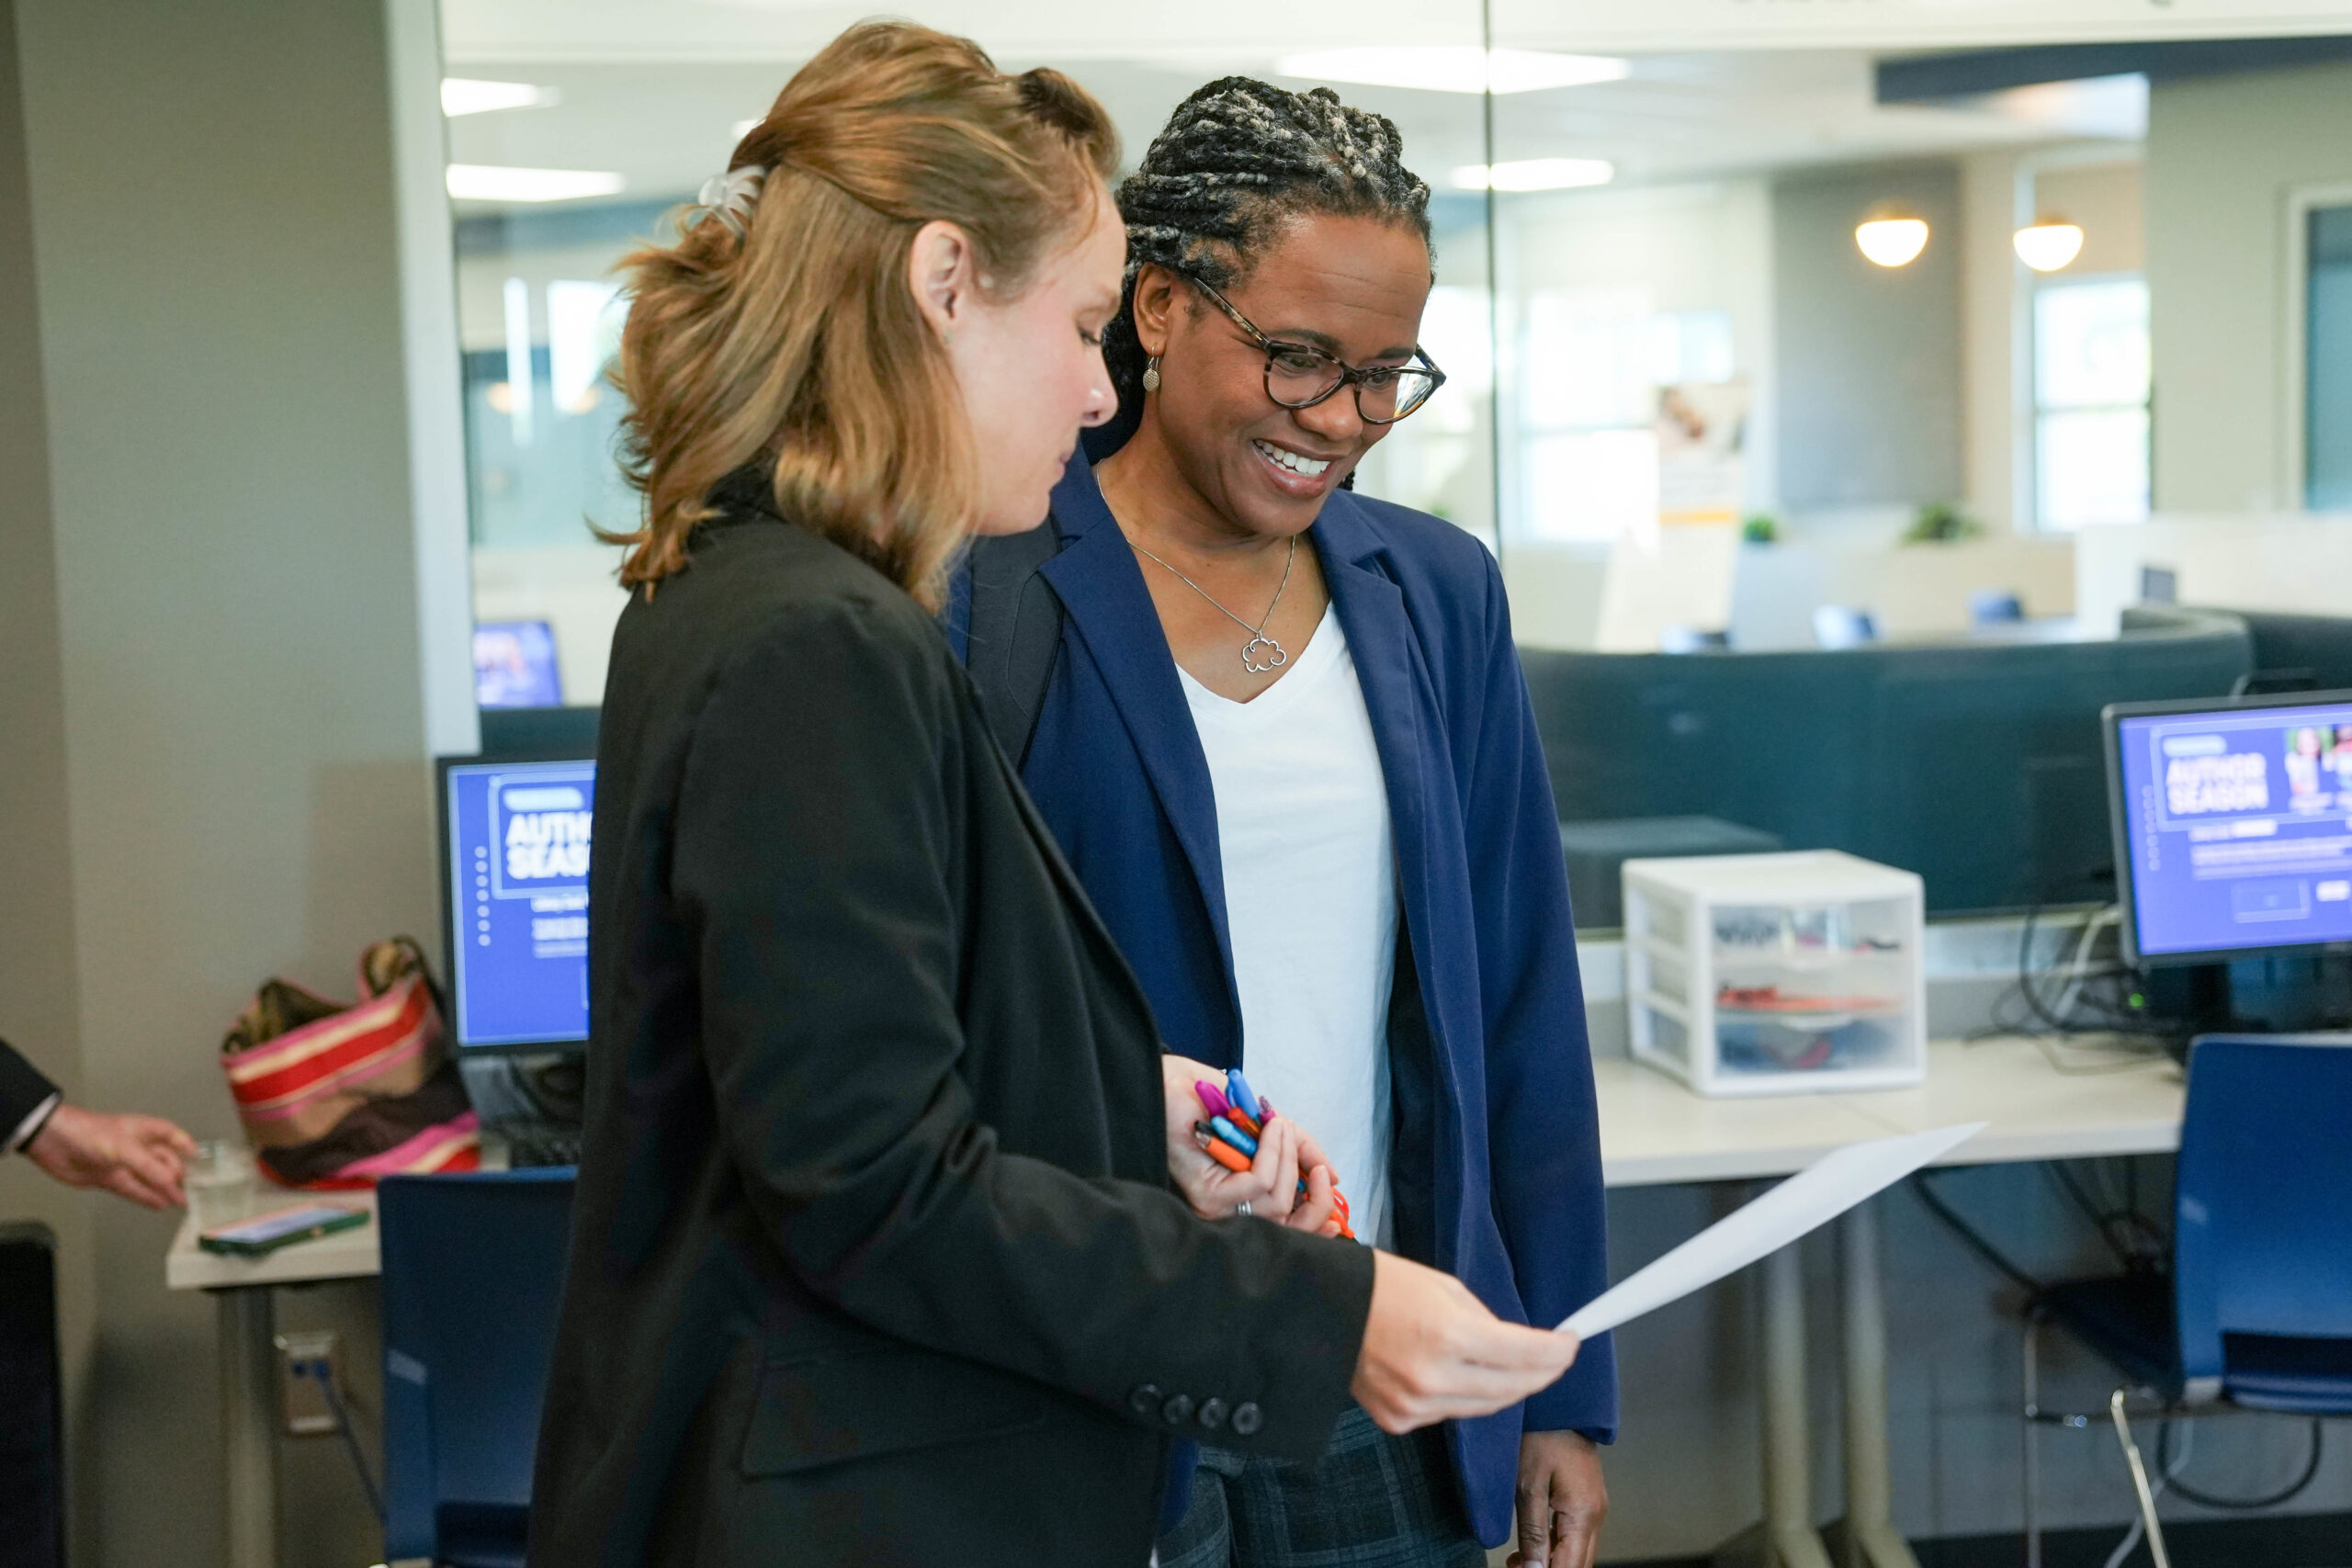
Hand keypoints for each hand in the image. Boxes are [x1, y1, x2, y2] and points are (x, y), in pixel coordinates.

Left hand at [25, 1103, 197, 1208]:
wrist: (54, 1142)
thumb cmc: (90, 1133)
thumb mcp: (126, 1149)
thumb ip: (151, 1169)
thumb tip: (173, 1186)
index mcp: (145, 1130)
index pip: (173, 1136)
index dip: (186, 1146)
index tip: (200, 1160)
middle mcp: (136, 1146)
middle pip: (164, 1161)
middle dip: (178, 1174)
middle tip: (192, 1190)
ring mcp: (123, 1163)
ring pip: (150, 1178)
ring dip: (164, 1189)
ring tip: (180, 1201)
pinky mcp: (110, 1179)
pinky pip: (134, 1190)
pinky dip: (146, 1197)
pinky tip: (158, 1204)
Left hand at [1161, 1056, 1341, 1231]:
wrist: (1171, 1082)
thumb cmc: (1214, 1103)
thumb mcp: (1270, 1127)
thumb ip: (1300, 1152)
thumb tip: (1334, 1178)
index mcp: (1244, 1202)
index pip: (1288, 1233)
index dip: (1317, 1226)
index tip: (1338, 1214)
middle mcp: (1229, 1213)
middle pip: (1289, 1228)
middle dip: (1315, 1197)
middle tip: (1319, 1168)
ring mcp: (1217, 1208)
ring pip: (1276, 1203)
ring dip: (1289, 1158)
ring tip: (1281, 1127)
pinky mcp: (1208, 1195)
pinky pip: (1258, 1183)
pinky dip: (1272, 1152)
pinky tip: (1269, 1128)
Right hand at [1351, 1251, 1579, 1433]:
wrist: (1321, 1309)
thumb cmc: (1382, 1285)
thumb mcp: (1445, 1287)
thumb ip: (1487, 1321)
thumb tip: (1520, 1346)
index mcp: (1448, 1333)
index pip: (1525, 1354)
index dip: (1557, 1351)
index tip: (1572, 1343)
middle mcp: (1434, 1377)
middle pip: (1513, 1388)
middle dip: (1541, 1373)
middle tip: (1556, 1358)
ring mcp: (1415, 1405)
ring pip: (1485, 1407)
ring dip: (1506, 1387)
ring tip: (1515, 1365)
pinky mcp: (1399, 1420)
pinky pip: (1449, 1413)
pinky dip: (1464, 1397)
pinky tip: (1462, 1375)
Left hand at [1509, 1430, 1607, 1567]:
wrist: (1560, 1405)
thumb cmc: (1541, 1436)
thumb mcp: (1528, 1485)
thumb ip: (1532, 1532)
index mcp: (1583, 1513)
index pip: (1570, 1567)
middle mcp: (1596, 1515)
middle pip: (1579, 1564)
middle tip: (1514, 1567)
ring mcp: (1594, 1508)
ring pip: (1578, 1553)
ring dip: (1551, 1562)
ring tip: (1516, 1560)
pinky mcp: (1588, 1501)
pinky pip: (1576, 1536)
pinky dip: (1555, 1548)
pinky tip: (1530, 1547)